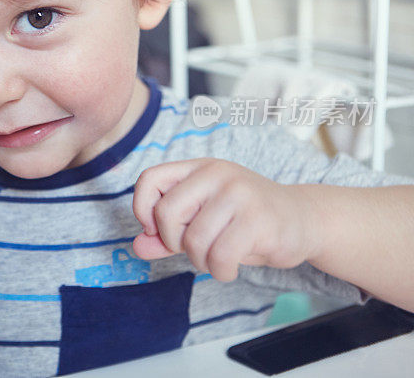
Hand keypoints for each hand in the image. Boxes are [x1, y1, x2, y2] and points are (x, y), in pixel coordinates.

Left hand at [132, 158, 318, 281]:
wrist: (303, 220)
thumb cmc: (245, 221)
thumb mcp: (202, 221)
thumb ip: (167, 235)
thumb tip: (137, 247)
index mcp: (198, 169)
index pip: (150, 179)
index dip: (143, 208)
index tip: (156, 229)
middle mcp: (217, 174)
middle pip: (167, 213)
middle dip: (175, 242)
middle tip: (196, 248)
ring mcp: (239, 194)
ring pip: (194, 240)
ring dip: (202, 261)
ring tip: (218, 257)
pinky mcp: (258, 219)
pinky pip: (220, 256)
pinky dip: (220, 271)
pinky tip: (230, 267)